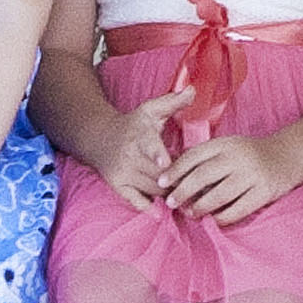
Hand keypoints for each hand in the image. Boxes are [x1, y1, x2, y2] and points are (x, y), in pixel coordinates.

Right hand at [89, 89, 186, 204]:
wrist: (99, 138)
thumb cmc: (133, 125)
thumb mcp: (150, 109)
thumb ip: (173, 101)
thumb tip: (193, 89)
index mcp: (140, 136)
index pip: (149, 145)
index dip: (157, 154)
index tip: (165, 162)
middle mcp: (130, 156)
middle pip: (157, 173)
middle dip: (179, 180)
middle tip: (203, 188)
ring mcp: (123, 173)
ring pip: (151, 188)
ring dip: (171, 195)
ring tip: (194, 200)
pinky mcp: (118, 185)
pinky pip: (133, 200)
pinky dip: (147, 208)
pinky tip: (160, 213)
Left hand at [164, 133, 295, 224]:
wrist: (290, 155)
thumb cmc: (252, 154)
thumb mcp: (230, 146)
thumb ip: (207, 156)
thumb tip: (175, 176)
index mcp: (226, 144)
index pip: (194, 156)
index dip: (175, 170)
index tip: (161, 182)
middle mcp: (238, 157)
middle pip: (203, 176)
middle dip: (183, 191)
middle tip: (171, 203)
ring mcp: (252, 175)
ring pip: (218, 195)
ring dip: (200, 207)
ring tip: (190, 213)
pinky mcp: (265, 191)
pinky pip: (238, 209)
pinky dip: (222, 217)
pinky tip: (213, 220)